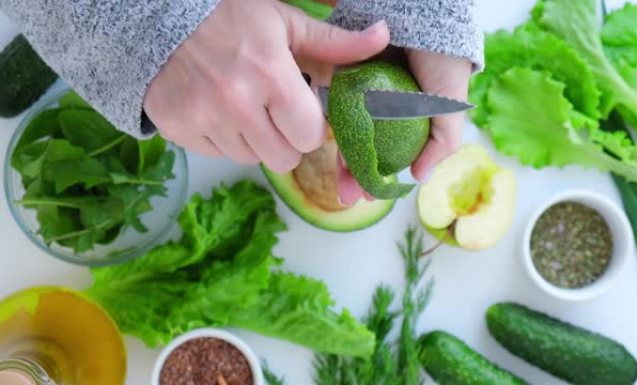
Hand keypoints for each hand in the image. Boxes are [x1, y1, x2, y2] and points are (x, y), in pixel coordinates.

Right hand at [143, 0, 388, 171]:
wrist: (158, 16)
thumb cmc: (229, 16)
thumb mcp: (284, 22)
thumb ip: (333, 42)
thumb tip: (382, 37)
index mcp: (271, 75)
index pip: (310, 136)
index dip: (310, 126)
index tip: (300, 109)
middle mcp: (237, 103)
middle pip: (284, 158)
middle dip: (287, 139)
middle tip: (273, 111)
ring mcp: (204, 120)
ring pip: (251, 158)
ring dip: (255, 139)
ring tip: (243, 105)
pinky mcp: (178, 129)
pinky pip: (218, 154)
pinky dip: (223, 139)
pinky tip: (217, 109)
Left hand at [337, 50, 472, 203]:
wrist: (423, 20)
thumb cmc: (442, 63)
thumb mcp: (449, 107)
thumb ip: (441, 142)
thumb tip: (418, 177)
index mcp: (405, 116)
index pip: (388, 153)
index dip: (378, 176)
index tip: (369, 196)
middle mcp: (382, 107)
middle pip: (364, 146)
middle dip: (355, 174)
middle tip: (348, 197)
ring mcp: (361, 91)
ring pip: (347, 129)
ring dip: (341, 156)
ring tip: (338, 181)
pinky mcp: (344, 73)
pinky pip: (334, 101)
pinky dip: (329, 121)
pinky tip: (326, 142)